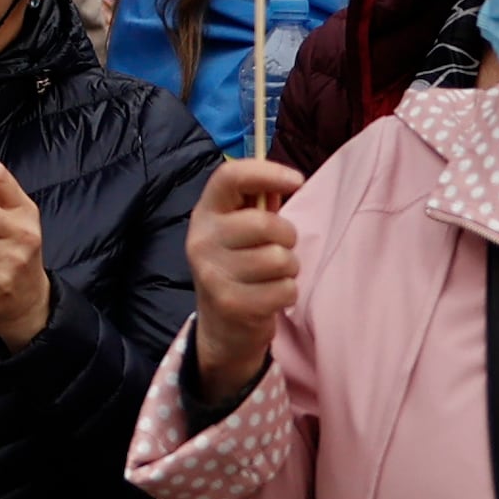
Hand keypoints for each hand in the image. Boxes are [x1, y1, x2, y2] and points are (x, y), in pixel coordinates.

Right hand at [186, 157, 308, 408]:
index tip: (297, 180)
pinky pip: (284, 289)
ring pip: (279, 259)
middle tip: (282, 247)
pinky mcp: (231, 304)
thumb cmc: (240, 265)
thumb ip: (259, 204)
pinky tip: (271, 296)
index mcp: (205, 213)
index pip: (229, 177)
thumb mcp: (240, 231)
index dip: (266, 172)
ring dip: (289, 269)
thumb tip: (287, 180)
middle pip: (265, 223)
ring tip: (273, 275)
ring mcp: (213, 273)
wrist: (221, 326)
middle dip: (287, 236)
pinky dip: (287, 294)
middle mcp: (202, 240)